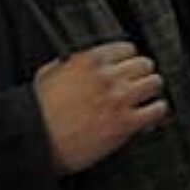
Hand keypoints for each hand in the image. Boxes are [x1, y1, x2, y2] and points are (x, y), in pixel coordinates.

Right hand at [34, 41, 168, 174]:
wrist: (31, 141)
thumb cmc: (35, 112)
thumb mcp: (48, 75)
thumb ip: (71, 64)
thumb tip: (81, 63)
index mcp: (90, 61)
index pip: (128, 49)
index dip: (127, 61)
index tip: (125, 70)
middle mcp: (108, 76)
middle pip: (145, 64)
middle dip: (141, 75)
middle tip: (136, 86)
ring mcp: (119, 99)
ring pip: (155, 83)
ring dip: (150, 92)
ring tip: (143, 101)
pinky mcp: (125, 123)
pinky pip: (157, 110)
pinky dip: (156, 113)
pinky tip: (148, 117)